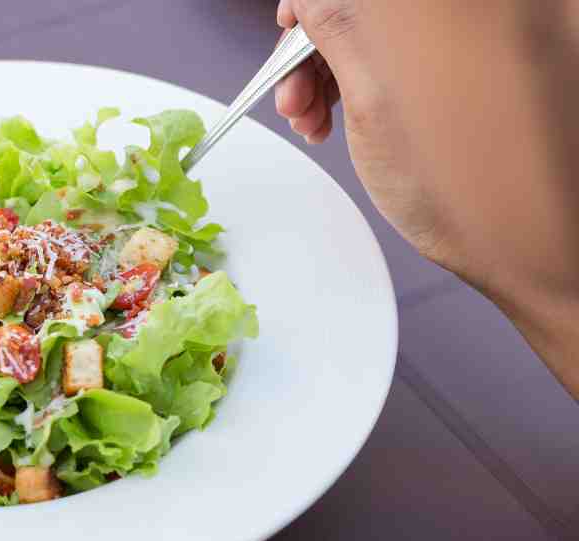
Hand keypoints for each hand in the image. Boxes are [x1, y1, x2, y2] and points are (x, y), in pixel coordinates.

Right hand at [272, 0, 578, 397]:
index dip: (307, 5)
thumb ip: (337, 27)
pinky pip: (414, 46)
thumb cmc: (469, 187)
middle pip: (367, 4)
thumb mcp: (374, 100)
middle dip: (320, 44)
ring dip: (340, 65)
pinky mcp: (493, 56)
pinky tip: (348, 113)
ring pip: (386, 25)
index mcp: (443, 10)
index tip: (288, 35)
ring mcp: (489, 32)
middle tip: (297, 97)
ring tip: (317, 118)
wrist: (530, 240)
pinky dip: (373, 74)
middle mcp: (476, 12)